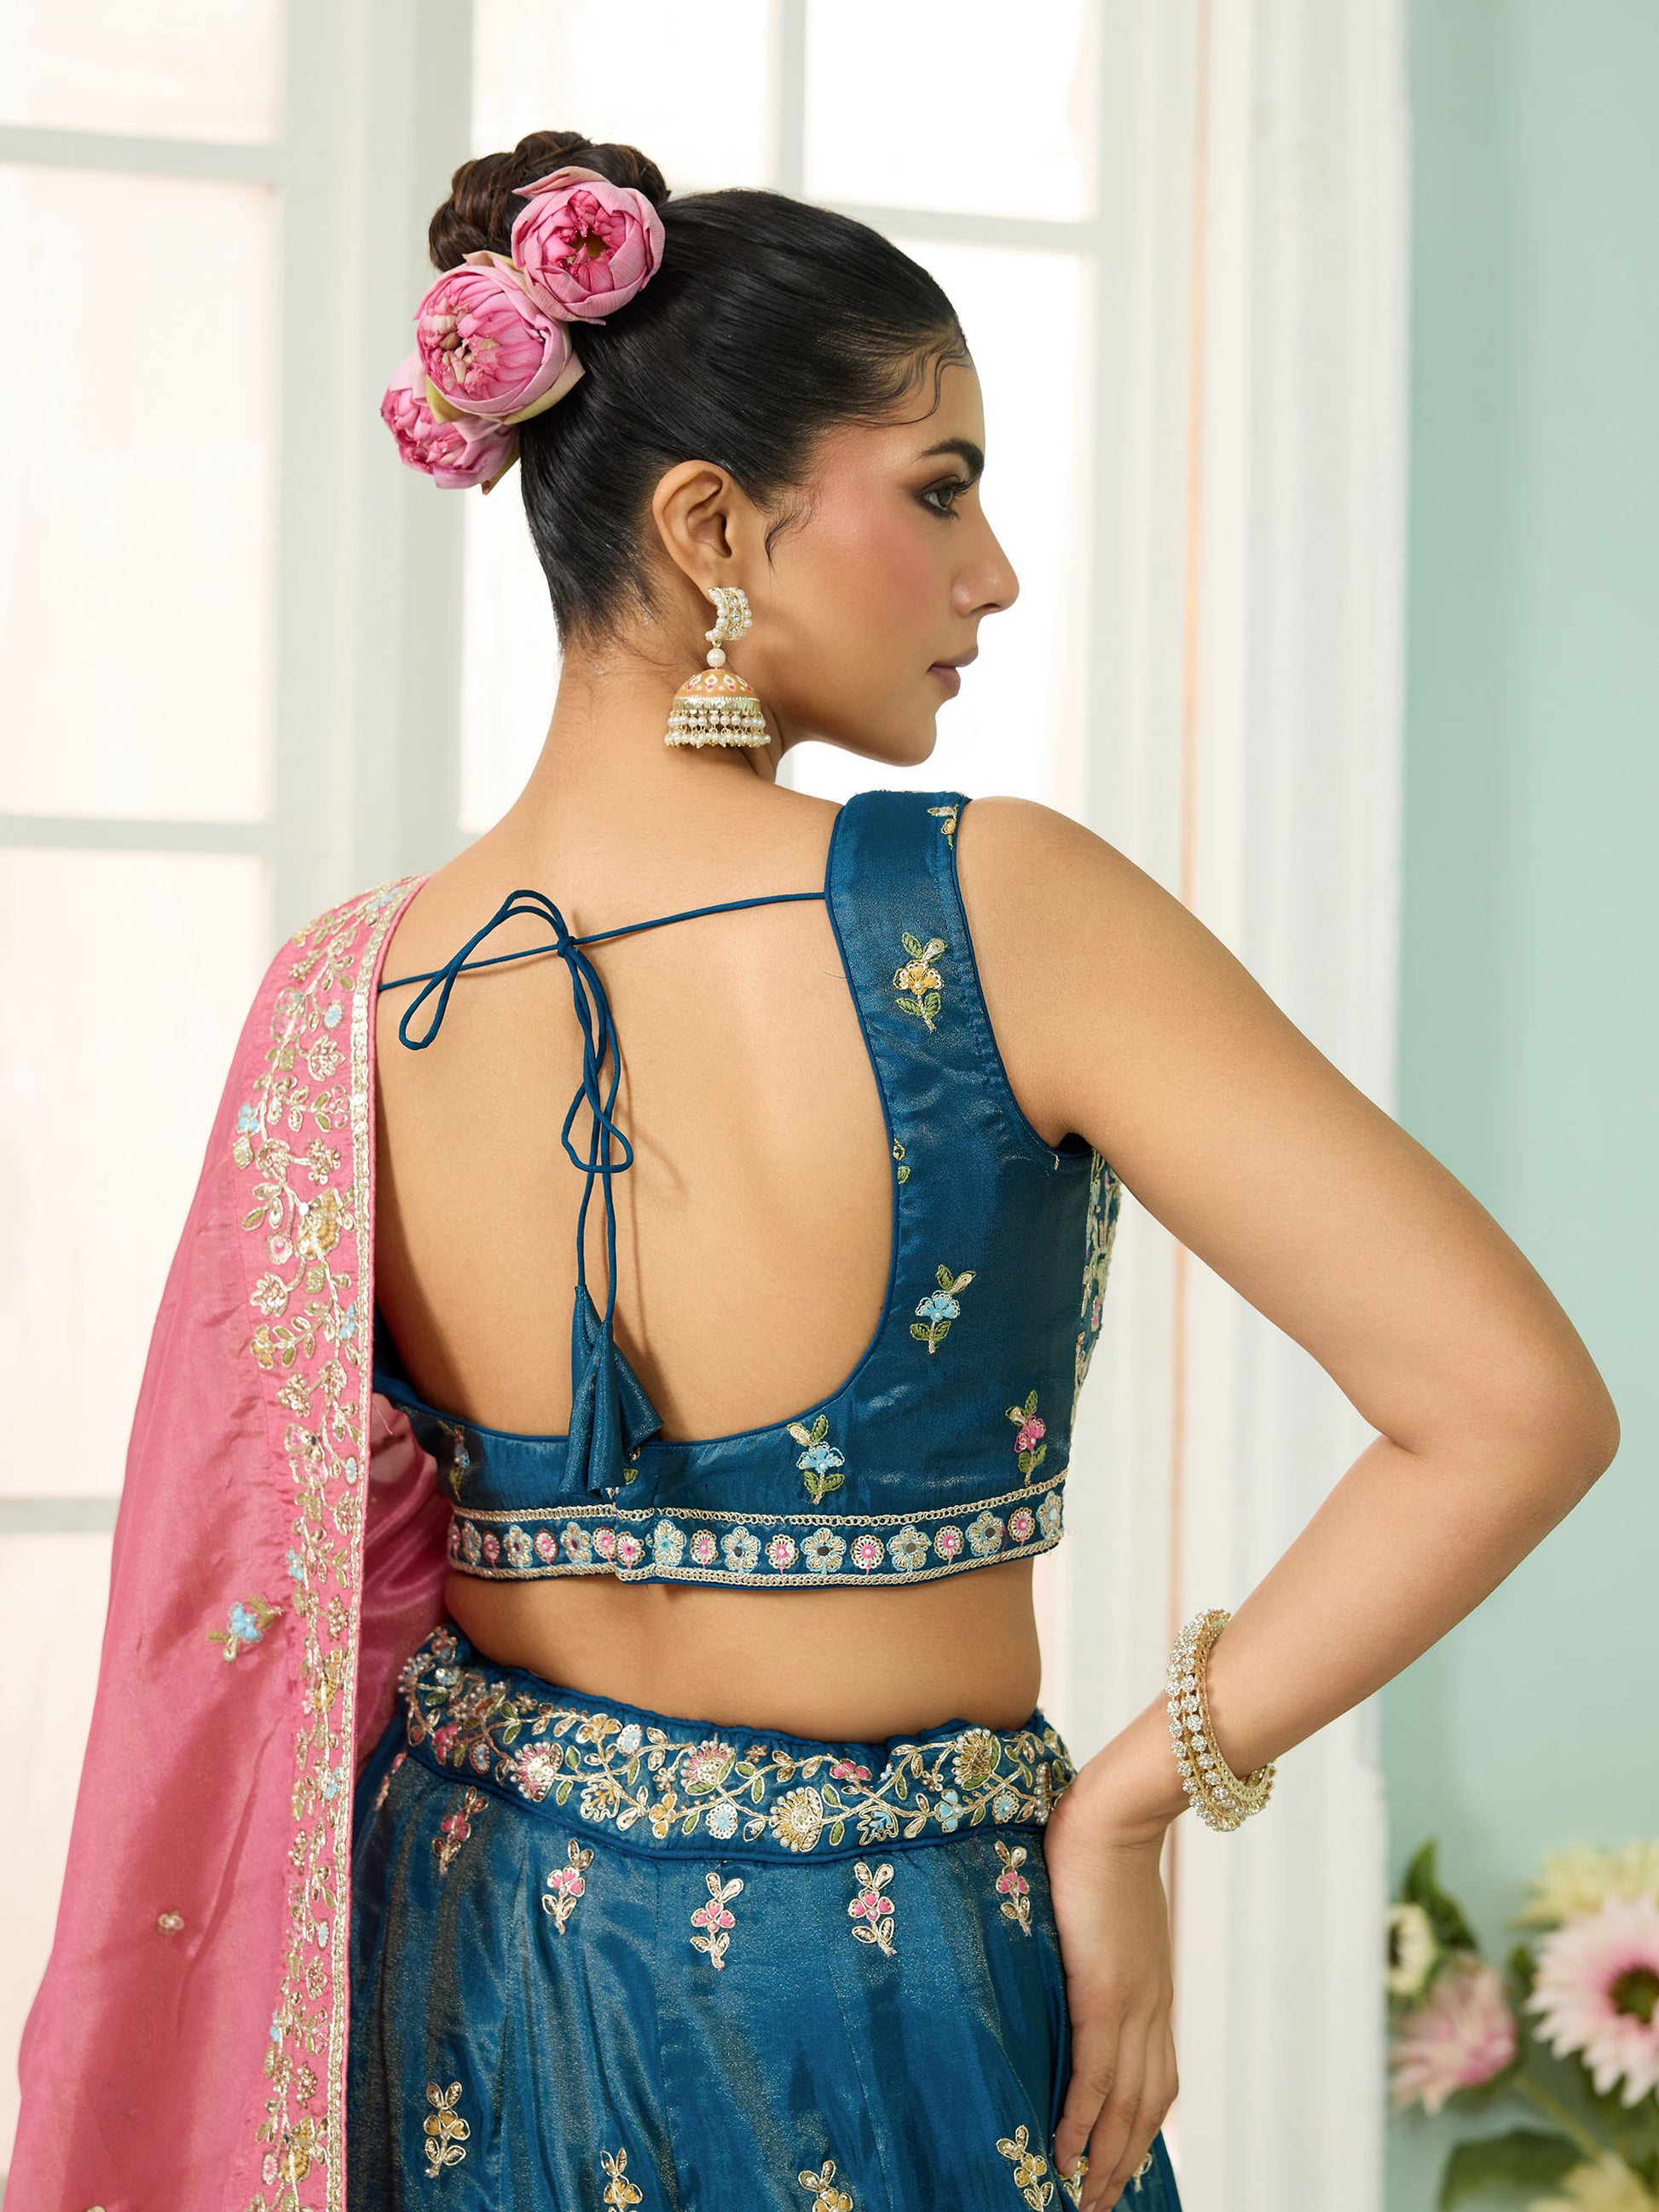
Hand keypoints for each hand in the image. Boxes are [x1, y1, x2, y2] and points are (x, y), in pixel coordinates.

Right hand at [1043, 1771, 1177, 2210]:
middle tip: (1097, 2206)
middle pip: (1145, 2109)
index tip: (1118, 2170)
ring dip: (1106, 2160)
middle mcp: (1150, 2009)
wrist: (1114, 1816)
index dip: (1139, 2133)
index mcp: (1153, 1994)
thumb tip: (1075, 1970)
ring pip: (1125, 2106)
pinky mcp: (1103, 1993)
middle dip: (1123, 2165)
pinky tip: (1063, 2151)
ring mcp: (1131, 2004)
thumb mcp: (1111, 1918)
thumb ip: (1102, 1952)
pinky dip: (1081, 2121)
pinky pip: (1094, 2076)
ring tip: (1082, 2197)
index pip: (1154, 2082)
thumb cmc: (1101, 1852)